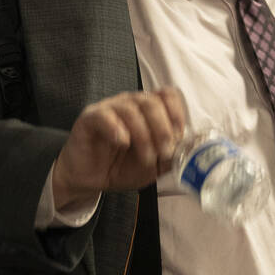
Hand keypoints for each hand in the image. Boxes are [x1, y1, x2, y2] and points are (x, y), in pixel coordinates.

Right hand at [52, 89, 185, 210]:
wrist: (90, 179)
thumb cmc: (121, 167)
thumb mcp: (153, 166)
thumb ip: (169, 156)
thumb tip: (185, 150)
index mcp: (148, 110)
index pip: (168, 95)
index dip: (177, 113)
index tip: (179, 136)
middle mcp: (129, 103)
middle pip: (152, 101)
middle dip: (163, 129)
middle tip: (164, 152)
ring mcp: (109, 108)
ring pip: (131, 109)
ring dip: (144, 136)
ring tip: (146, 157)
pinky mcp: (89, 118)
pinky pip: (104, 115)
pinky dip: (117, 129)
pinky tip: (122, 143)